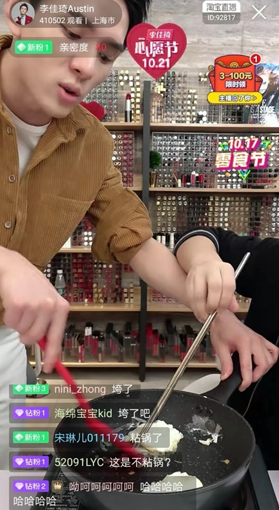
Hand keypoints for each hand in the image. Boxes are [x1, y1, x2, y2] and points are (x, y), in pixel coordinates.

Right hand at [0, 248, 69, 372]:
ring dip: (17, 323)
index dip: (52, 355)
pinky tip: (12, 303)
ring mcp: (36, 305)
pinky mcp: (20, 305)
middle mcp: (51, 306)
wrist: (13, 266)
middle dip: (26, 335)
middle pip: (35, 338)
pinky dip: (9, 317)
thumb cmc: (30, 285)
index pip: (57, 337)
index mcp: (61, 307)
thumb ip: (48, 323)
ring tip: (20, 307)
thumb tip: (46, 348)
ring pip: (22, 332)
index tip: (49, 368)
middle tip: (23, 321)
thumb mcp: (46, 301)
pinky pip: (11, 323)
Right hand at [185, 260, 238, 321]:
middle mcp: (212, 268)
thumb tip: (234, 308)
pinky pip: (190, 296)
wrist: (203, 264)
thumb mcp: (227, 283)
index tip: (221, 310)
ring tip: (204, 317)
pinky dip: (194, 306)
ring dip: (201, 308)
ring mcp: (198, 273)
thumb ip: (231, 297)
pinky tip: (198, 312)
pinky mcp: (189, 279)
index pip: (228, 285)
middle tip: (212, 314)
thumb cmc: (218, 277)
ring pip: (198, 293)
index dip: (225, 300)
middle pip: (214, 287)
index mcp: (225, 269)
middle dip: (213, 304)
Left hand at [210, 310, 278, 390]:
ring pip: (270, 359)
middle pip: (263, 365)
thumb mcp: (220, 347)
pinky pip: (273, 351)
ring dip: (263, 369)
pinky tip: (263, 363)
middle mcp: (255, 341)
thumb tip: (226, 377)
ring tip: (252, 373)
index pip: (248, 367)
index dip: (245, 380)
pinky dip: (271, 359)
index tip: (241, 386)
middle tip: (246, 380)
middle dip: (255, 376)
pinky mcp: (261, 339)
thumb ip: (225, 364)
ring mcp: (259, 339)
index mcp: (244, 342)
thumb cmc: (221, 328)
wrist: (222, 317)